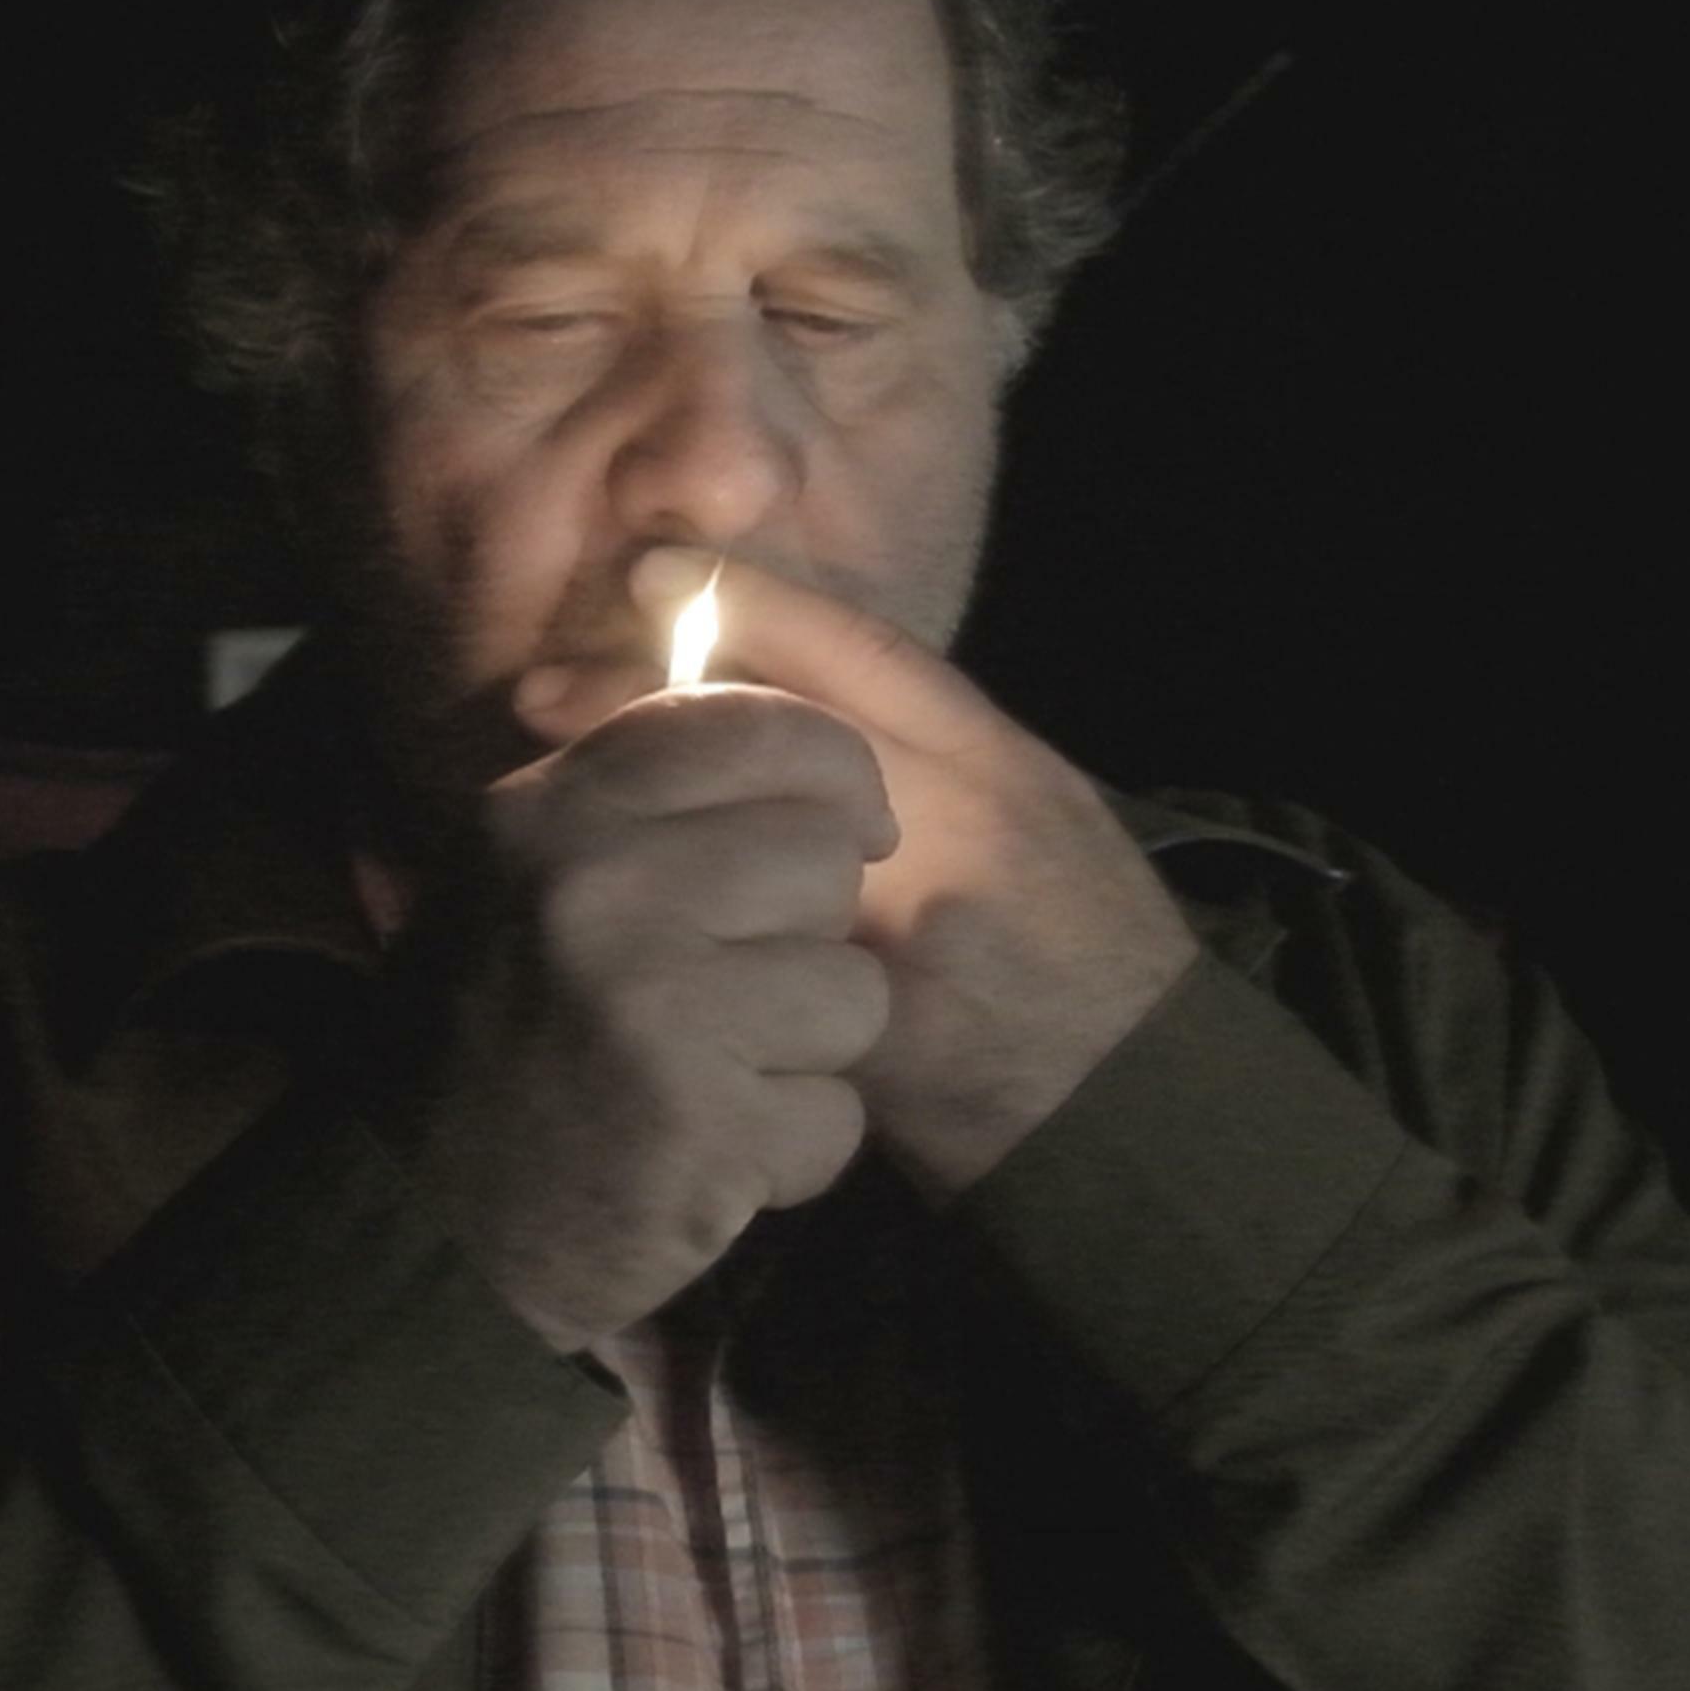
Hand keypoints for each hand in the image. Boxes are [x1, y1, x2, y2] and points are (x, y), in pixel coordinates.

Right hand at [388, 681, 898, 1355]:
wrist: (415, 1234)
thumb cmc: (486, 1048)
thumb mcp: (515, 881)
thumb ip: (626, 797)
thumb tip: (763, 693)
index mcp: (551, 812)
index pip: (749, 724)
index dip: (830, 772)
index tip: (850, 827)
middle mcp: (596, 887)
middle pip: (825, 855)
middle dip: (808, 934)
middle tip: (733, 999)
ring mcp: (651, 1006)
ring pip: (849, 991)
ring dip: (803, 1056)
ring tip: (708, 1086)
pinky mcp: (702, 1126)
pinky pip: (834, 1115)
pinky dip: (789, 1156)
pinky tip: (704, 1164)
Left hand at [515, 550, 1200, 1202]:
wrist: (1149, 1119)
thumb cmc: (1092, 963)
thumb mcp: (1045, 825)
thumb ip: (933, 760)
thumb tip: (799, 691)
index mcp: (1007, 772)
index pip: (870, 659)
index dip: (750, 603)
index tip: (643, 571)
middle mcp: (968, 840)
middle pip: (786, 745)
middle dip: (654, 711)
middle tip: (540, 686)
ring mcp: (928, 946)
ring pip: (759, 863)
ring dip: (648, 831)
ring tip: (546, 808)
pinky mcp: (891, 1051)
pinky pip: (763, 987)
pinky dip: (682, 954)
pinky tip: (600, 932)